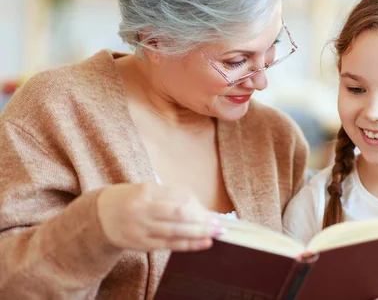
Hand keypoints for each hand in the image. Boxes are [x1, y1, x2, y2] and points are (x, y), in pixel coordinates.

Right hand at [97, 182, 223, 251]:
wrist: (99, 216)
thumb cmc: (130, 199)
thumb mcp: (146, 190)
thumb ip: (170, 195)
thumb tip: (200, 207)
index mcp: (146, 191)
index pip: (177, 196)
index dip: (197, 204)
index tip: (212, 210)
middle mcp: (143, 209)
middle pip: (178, 214)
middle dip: (202, 220)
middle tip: (220, 224)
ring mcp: (142, 228)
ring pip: (175, 232)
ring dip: (199, 233)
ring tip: (217, 233)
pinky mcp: (141, 244)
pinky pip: (169, 245)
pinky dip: (188, 245)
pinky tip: (203, 243)